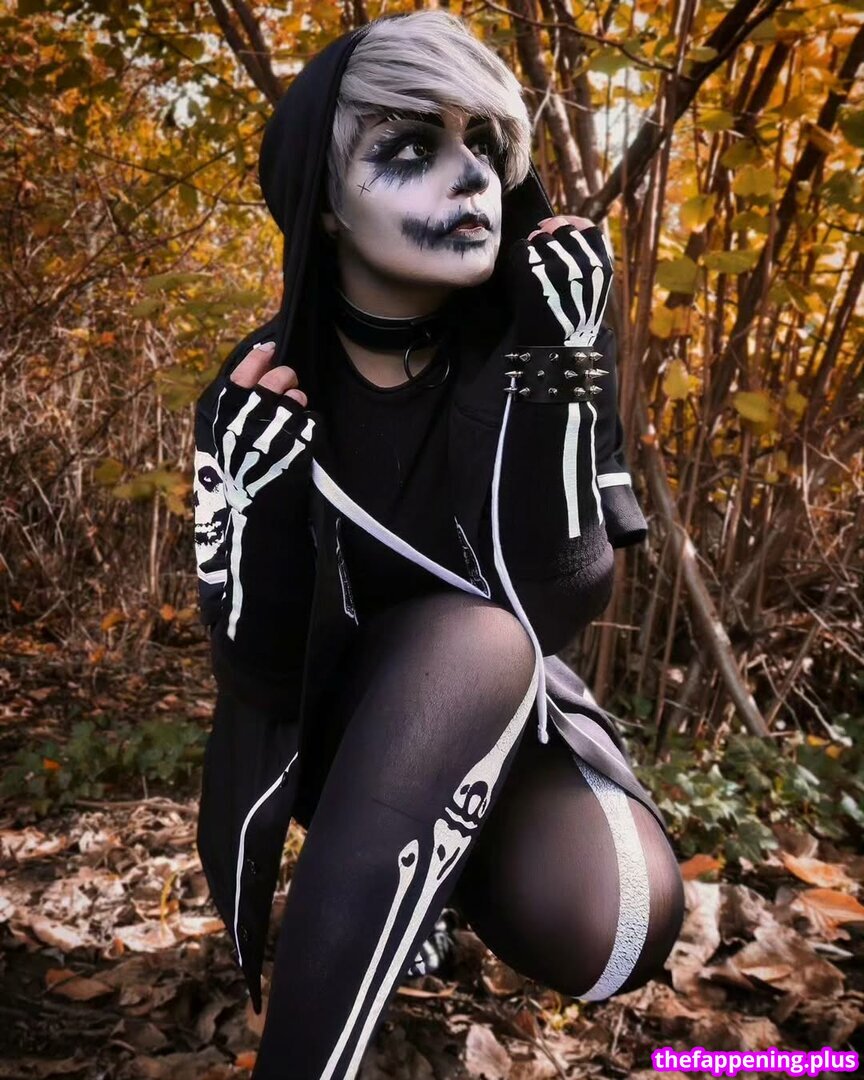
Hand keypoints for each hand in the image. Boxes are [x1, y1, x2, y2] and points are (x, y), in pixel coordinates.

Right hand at [213, 341, 320, 519]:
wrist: (259, 513)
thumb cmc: (241, 471)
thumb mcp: (225, 438)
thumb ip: (236, 405)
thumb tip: (259, 361)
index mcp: (224, 420)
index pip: (241, 376)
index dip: (256, 358)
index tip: (269, 349)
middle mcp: (247, 425)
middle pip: (274, 381)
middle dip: (285, 376)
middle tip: (287, 382)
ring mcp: (274, 438)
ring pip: (296, 398)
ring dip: (298, 398)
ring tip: (293, 410)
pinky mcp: (297, 450)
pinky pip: (311, 421)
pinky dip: (309, 424)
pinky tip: (301, 434)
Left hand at [505, 216, 614, 347]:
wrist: (555, 351)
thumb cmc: (571, 323)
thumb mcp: (594, 291)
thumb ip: (588, 262)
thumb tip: (566, 228)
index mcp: (602, 266)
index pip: (588, 229)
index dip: (571, 225)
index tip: (557, 229)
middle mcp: (583, 262)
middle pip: (560, 228)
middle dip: (547, 235)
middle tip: (538, 249)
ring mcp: (558, 267)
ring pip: (538, 238)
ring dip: (532, 248)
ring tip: (531, 269)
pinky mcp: (533, 273)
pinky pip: (520, 249)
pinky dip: (518, 258)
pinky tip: (521, 274)